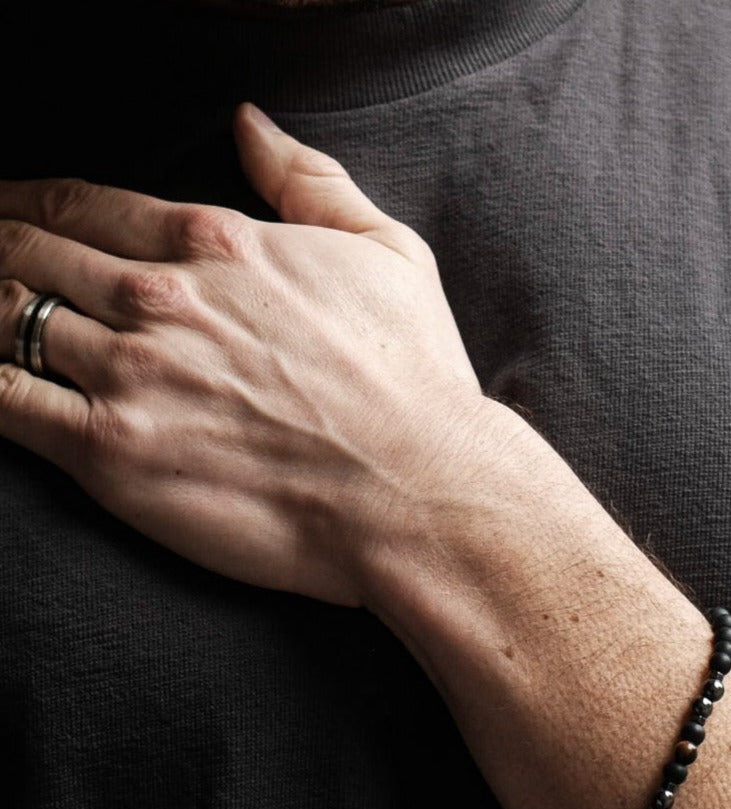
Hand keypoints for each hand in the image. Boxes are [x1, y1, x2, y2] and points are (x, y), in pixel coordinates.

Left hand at [0, 104, 487, 604]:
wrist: (417, 490)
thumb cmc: (414, 381)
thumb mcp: (391, 252)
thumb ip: (311, 179)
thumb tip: (250, 123)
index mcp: (218, 245)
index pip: (83, 202)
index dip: (26, 198)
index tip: (7, 208)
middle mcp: (161, 299)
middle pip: (27, 249)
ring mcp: (130, 373)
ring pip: (1, 314)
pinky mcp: (112, 452)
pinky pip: (0, 399)